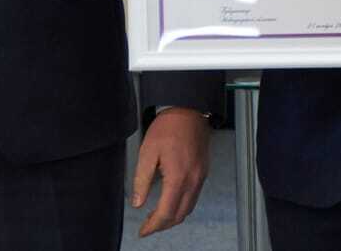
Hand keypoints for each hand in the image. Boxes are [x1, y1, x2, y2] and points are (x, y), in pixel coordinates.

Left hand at [131, 107, 210, 236]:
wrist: (190, 111)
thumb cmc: (169, 127)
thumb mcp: (148, 151)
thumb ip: (142, 179)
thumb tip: (137, 203)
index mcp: (178, 177)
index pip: (166, 212)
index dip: (153, 226)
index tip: (143, 230)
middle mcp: (193, 181)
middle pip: (179, 215)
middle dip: (163, 225)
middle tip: (147, 226)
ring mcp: (200, 178)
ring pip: (188, 209)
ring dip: (173, 217)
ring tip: (156, 217)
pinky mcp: (203, 173)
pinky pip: (194, 198)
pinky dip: (182, 206)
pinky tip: (170, 202)